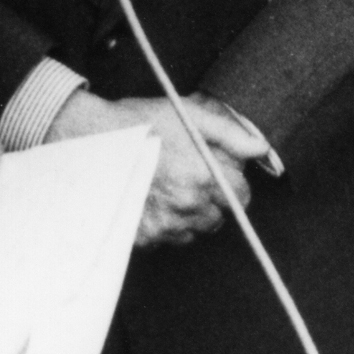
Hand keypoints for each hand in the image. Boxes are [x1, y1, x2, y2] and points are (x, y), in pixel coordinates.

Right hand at [52, 91, 268, 245]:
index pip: (243, 195)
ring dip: (193, 213)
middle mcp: (187, 206)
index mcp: (203, 175)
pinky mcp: (144, 237)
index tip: (216, 167)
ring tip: (171, 185)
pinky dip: (169, 224)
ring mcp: (164, 225)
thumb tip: (261, 150)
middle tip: (191, 173)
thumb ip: (231, 133)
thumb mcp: (190, 114)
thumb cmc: (142, 122)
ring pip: (198, 230)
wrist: (91, 139)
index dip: (233, 179)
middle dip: (215, 197)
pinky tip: (154, 199)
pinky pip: (171, 238)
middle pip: (222, 215)